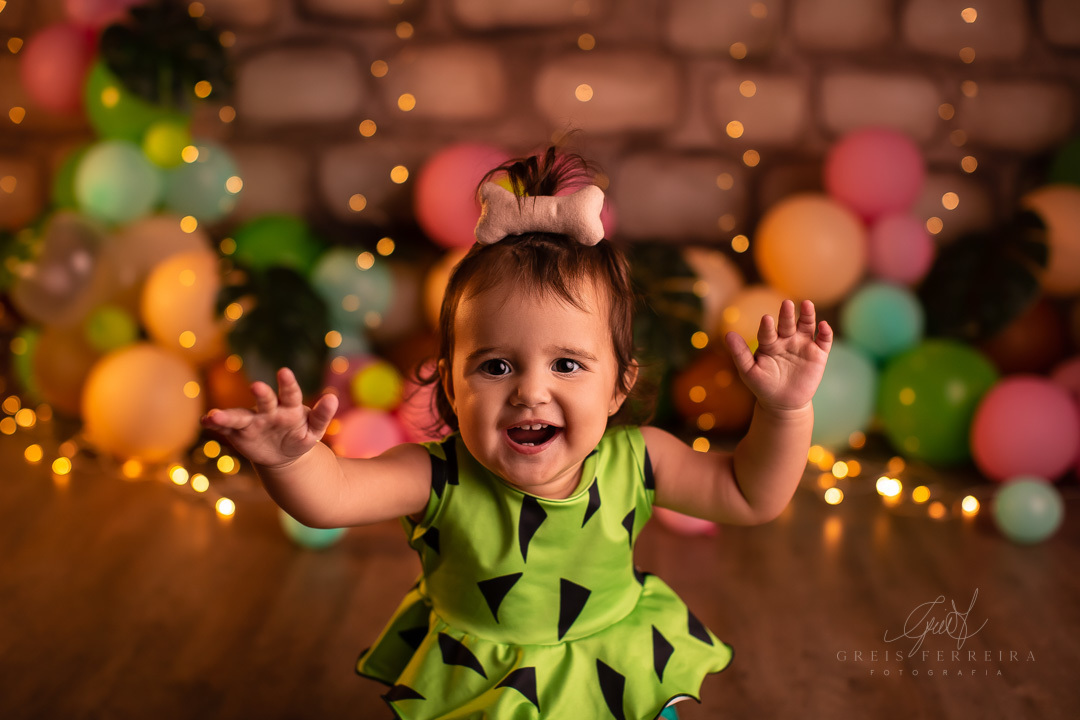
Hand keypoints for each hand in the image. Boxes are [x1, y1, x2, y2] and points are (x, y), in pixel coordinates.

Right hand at [200, 367, 338, 468]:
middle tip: (257, 387)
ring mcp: (252, 420)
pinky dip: (215, 423)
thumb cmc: (300, 436)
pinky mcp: (238, 432)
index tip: (284, 372)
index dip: (287, 383)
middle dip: (261, 394)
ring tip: (215, 415)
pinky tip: (205, 421)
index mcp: (289, 406)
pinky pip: (225, 427)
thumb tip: (333, 398)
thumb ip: (322, 415)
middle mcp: (268, 410)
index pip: (290, 393)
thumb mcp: (314, 430)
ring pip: (239, 416)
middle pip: (265, 400)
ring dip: (227, 414)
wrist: (283, 454)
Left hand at [725, 299, 832, 412]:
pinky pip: (823, 341)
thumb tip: (728, 334)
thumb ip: (740, 353)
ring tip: (807, 304)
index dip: (767, 326)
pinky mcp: (818, 353)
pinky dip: (825, 333)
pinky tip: (824, 326)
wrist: (783, 403)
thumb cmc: (763, 385)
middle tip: (787, 304)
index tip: (766, 319)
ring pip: (806, 326)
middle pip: (787, 324)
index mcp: (769, 342)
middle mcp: (786, 339)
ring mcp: (803, 345)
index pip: (767, 332)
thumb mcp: (749, 371)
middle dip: (787, 314)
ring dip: (808, 315)